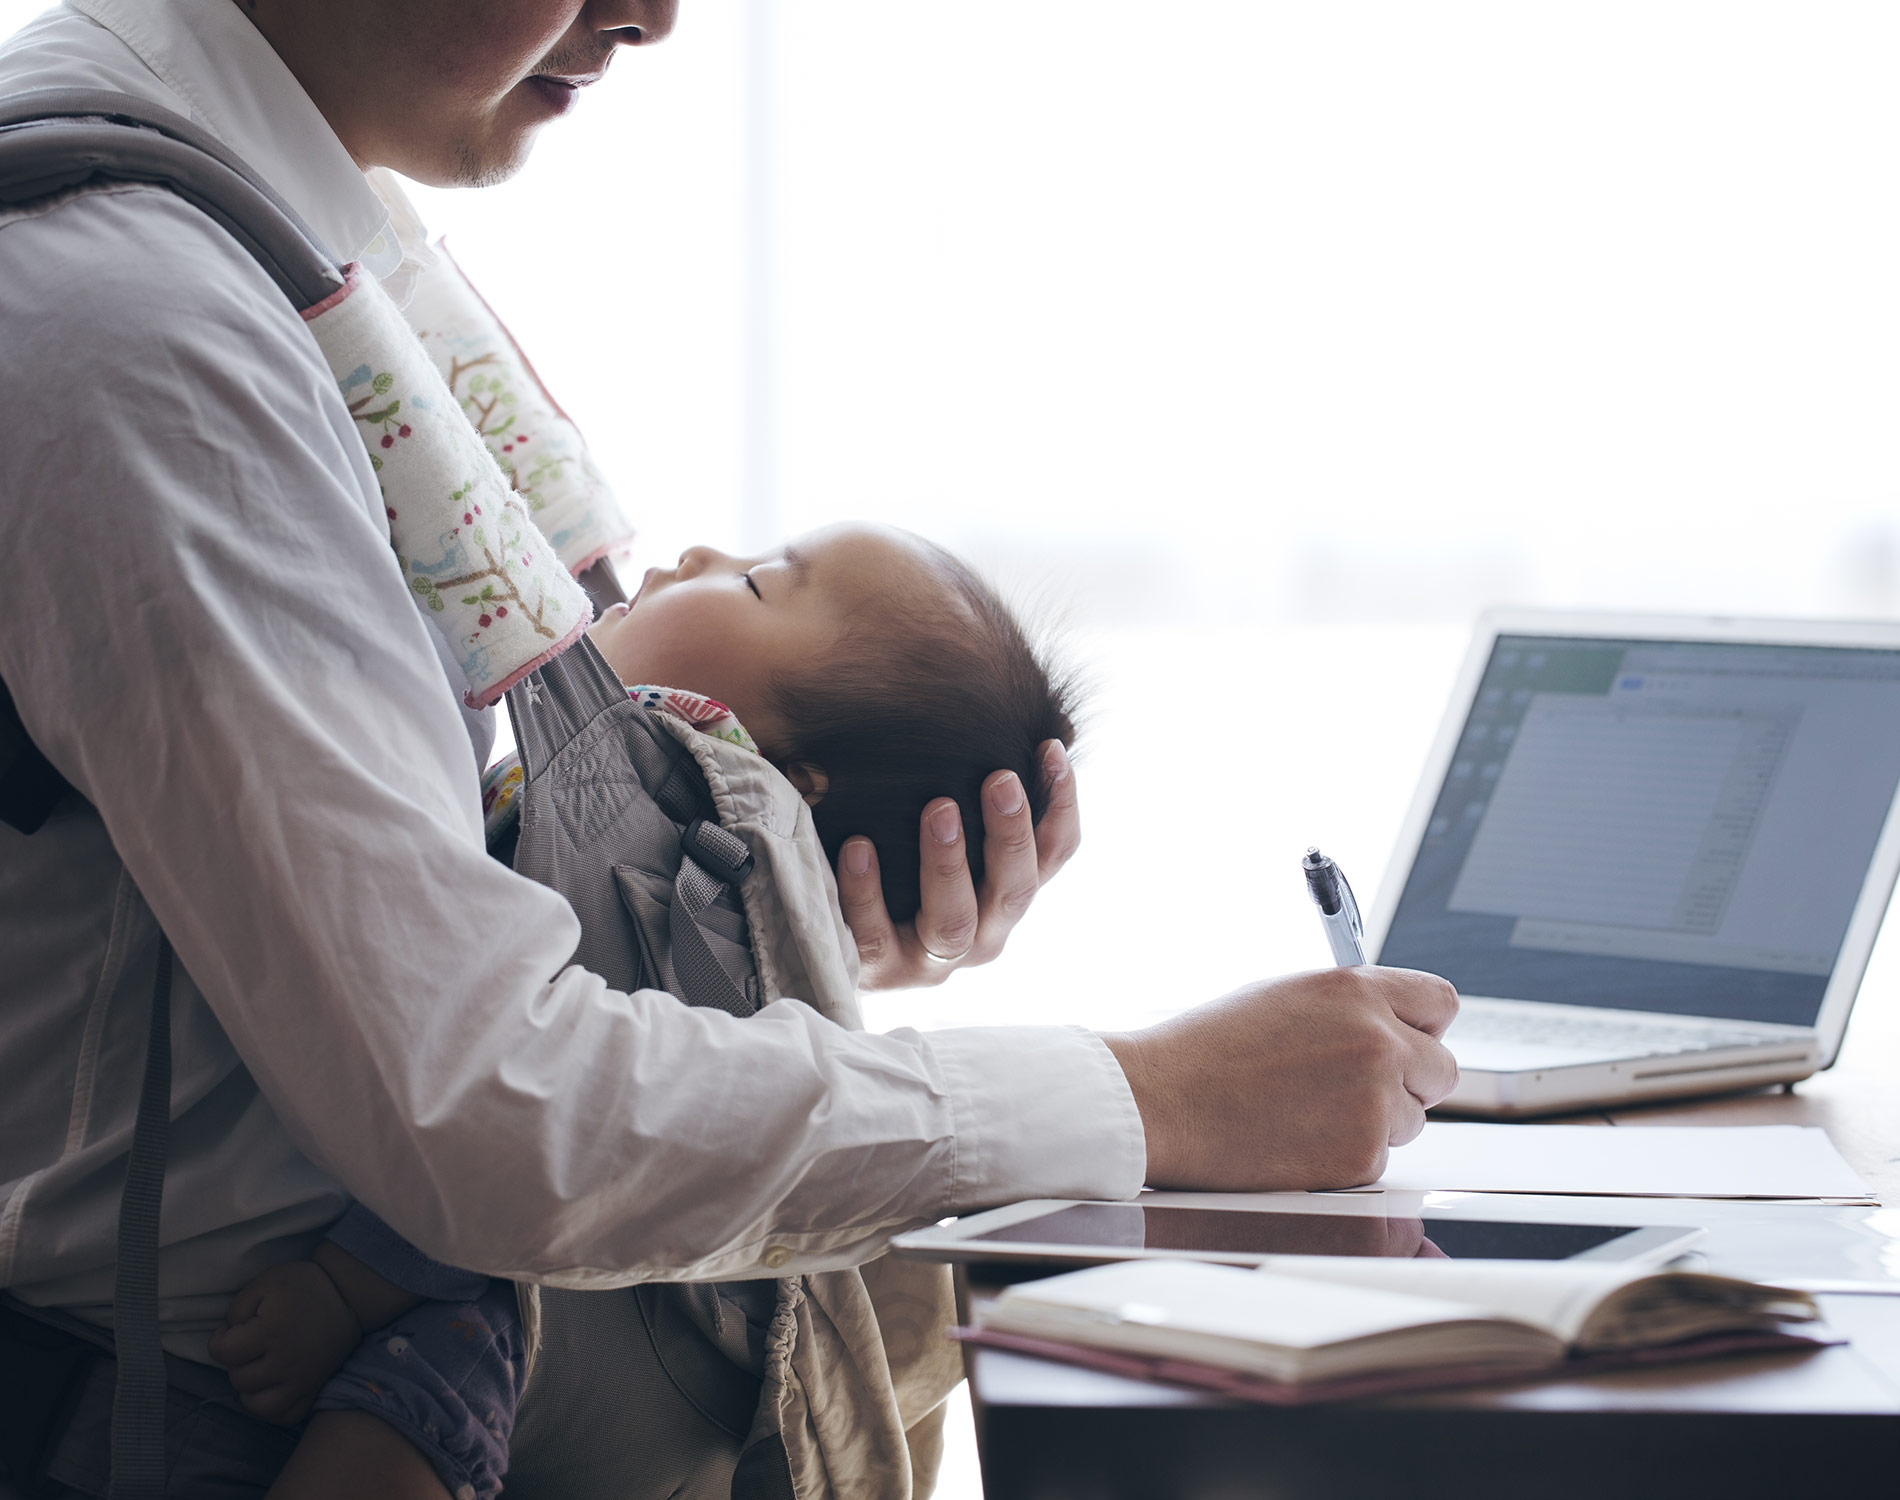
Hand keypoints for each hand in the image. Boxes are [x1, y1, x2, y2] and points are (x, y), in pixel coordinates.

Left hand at [207, 1260, 361, 1424]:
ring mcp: (302, 1379)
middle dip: (237, 1361)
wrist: (349, 1294)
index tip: (234, 1328)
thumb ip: (237, 1308)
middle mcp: (285, 1361)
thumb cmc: (304, 1285)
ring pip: (258, 1405)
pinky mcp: (314, 1388)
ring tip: (257, 1369)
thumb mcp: (266, 1282)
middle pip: (238, 1378)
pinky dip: (274, 1410)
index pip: (222, 1352)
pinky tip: (272, 1390)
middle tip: (250, 1344)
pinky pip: (287, 1416)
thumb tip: (228, 1333)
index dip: (220, 1338)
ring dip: (250, 1389)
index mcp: (271, 1331)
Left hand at [839, 739, 1079, 989]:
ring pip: (954, 921)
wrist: (833, 931)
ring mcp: (931, 960)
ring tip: (938, 809)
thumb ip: (974, 786)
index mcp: (1007, 896)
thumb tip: (1019, 723)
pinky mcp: (879, 972)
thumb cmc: (898, 858)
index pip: (1055, 853)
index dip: (1061, 804)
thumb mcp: (940, 824)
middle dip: (1012, 834)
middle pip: (1015, 891)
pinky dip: (868, 890)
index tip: (1048, 748)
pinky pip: (875, 935)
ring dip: (949, 863)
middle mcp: (982, 933)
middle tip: (1000, 779)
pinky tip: (857, 846)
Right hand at [1101, 966, 1458, 1191]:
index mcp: (1355, 990)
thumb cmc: (1207, 1050)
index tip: (1409, 1039)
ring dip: (1375, 1120)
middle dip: (1408, 1081)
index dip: (1423, 1025)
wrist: (1162, 1102)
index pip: (1441, 1003)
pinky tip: (1296, 1138)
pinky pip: (1379, 1158)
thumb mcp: (1286, 997)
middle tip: (1357, 1089)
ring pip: (1412, 1118)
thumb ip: (1351, 1007)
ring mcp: (1374, 1099)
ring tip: (1306, 1111)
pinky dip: (1346, 1155)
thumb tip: (1394, 1024)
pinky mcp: (1361, 1155)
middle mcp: (1376, 1040)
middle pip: (1441, 1068)